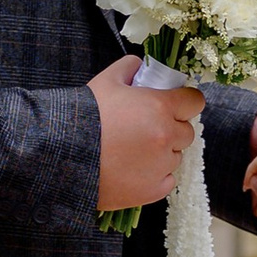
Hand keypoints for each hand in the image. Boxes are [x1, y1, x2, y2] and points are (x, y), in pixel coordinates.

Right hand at [90, 56, 201, 213]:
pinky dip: (155, 176)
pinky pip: (167, 180)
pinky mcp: (152, 191)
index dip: (184, 102)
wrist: (62, 156)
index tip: (174, 105)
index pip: (195, 102)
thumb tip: (140, 65)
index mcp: (160, 107)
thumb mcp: (106, 81)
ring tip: (133, 151)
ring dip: (162, 153)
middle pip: (186, 132)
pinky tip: (133, 170)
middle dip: (171, 128)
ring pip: (175, 157)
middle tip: (146, 128)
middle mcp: (166, 137)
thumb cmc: (84, 115)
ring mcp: (161, 167)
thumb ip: (129, 67)